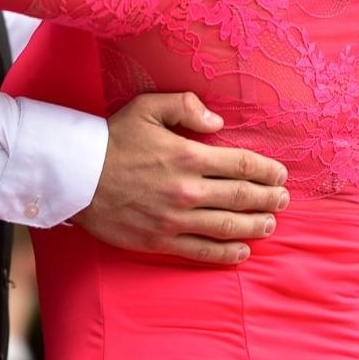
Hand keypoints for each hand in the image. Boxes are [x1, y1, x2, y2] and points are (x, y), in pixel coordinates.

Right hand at [73, 91, 289, 264]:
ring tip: (270, 224)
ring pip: (228, 226)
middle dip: (269, 198)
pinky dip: (227, 253)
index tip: (280, 174)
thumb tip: (218, 122)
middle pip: (242, 196)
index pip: (242, 164)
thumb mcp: (148, 107)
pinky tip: (243, 250)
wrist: (75, 175)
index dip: (267, 171)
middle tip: (283, 200)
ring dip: (255, 225)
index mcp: (189, 155)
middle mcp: (187, 189)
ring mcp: (175, 219)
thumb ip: (186, 106)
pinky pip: (202, 251)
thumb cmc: (112, 139)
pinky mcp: (160, 240)